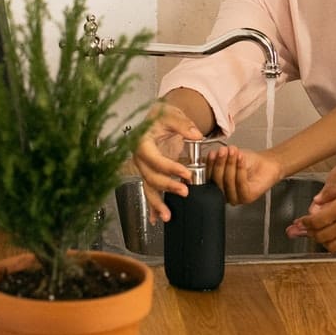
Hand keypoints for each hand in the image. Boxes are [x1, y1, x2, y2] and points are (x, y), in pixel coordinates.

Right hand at [132, 102, 199, 222]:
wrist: (155, 117)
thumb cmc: (161, 115)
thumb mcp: (172, 115)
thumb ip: (183, 125)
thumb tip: (196, 135)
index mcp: (141, 143)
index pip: (155, 160)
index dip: (170, 168)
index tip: (186, 174)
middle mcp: (139, 158)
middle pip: (151, 177)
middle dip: (167, 186)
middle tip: (185, 192)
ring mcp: (142, 167)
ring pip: (148, 188)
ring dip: (157, 203)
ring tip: (167, 216)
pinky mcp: (148, 173)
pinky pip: (149, 190)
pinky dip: (152, 206)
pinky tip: (155, 219)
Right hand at [206, 145, 280, 204]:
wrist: (267, 163)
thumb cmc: (249, 161)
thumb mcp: (230, 157)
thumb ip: (218, 158)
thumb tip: (209, 156)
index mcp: (217, 185)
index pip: (208, 177)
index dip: (209, 164)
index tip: (212, 154)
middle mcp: (224, 194)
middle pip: (217, 180)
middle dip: (220, 163)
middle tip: (224, 151)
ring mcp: (235, 198)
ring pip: (228, 181)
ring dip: (230, 165)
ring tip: (234, 152)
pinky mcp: (246, 198)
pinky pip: (240, 183)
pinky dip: (240, 169)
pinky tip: (241, 159)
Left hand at [286, 153, 335, 236]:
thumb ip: (331, 192)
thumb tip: (316, 201)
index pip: (316, 221)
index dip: (304, 223)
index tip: (299, 223)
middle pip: (321, 236)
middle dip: (311, 233)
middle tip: (307, 230)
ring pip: (332, 247)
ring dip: (323, 242)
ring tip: (322, 235)